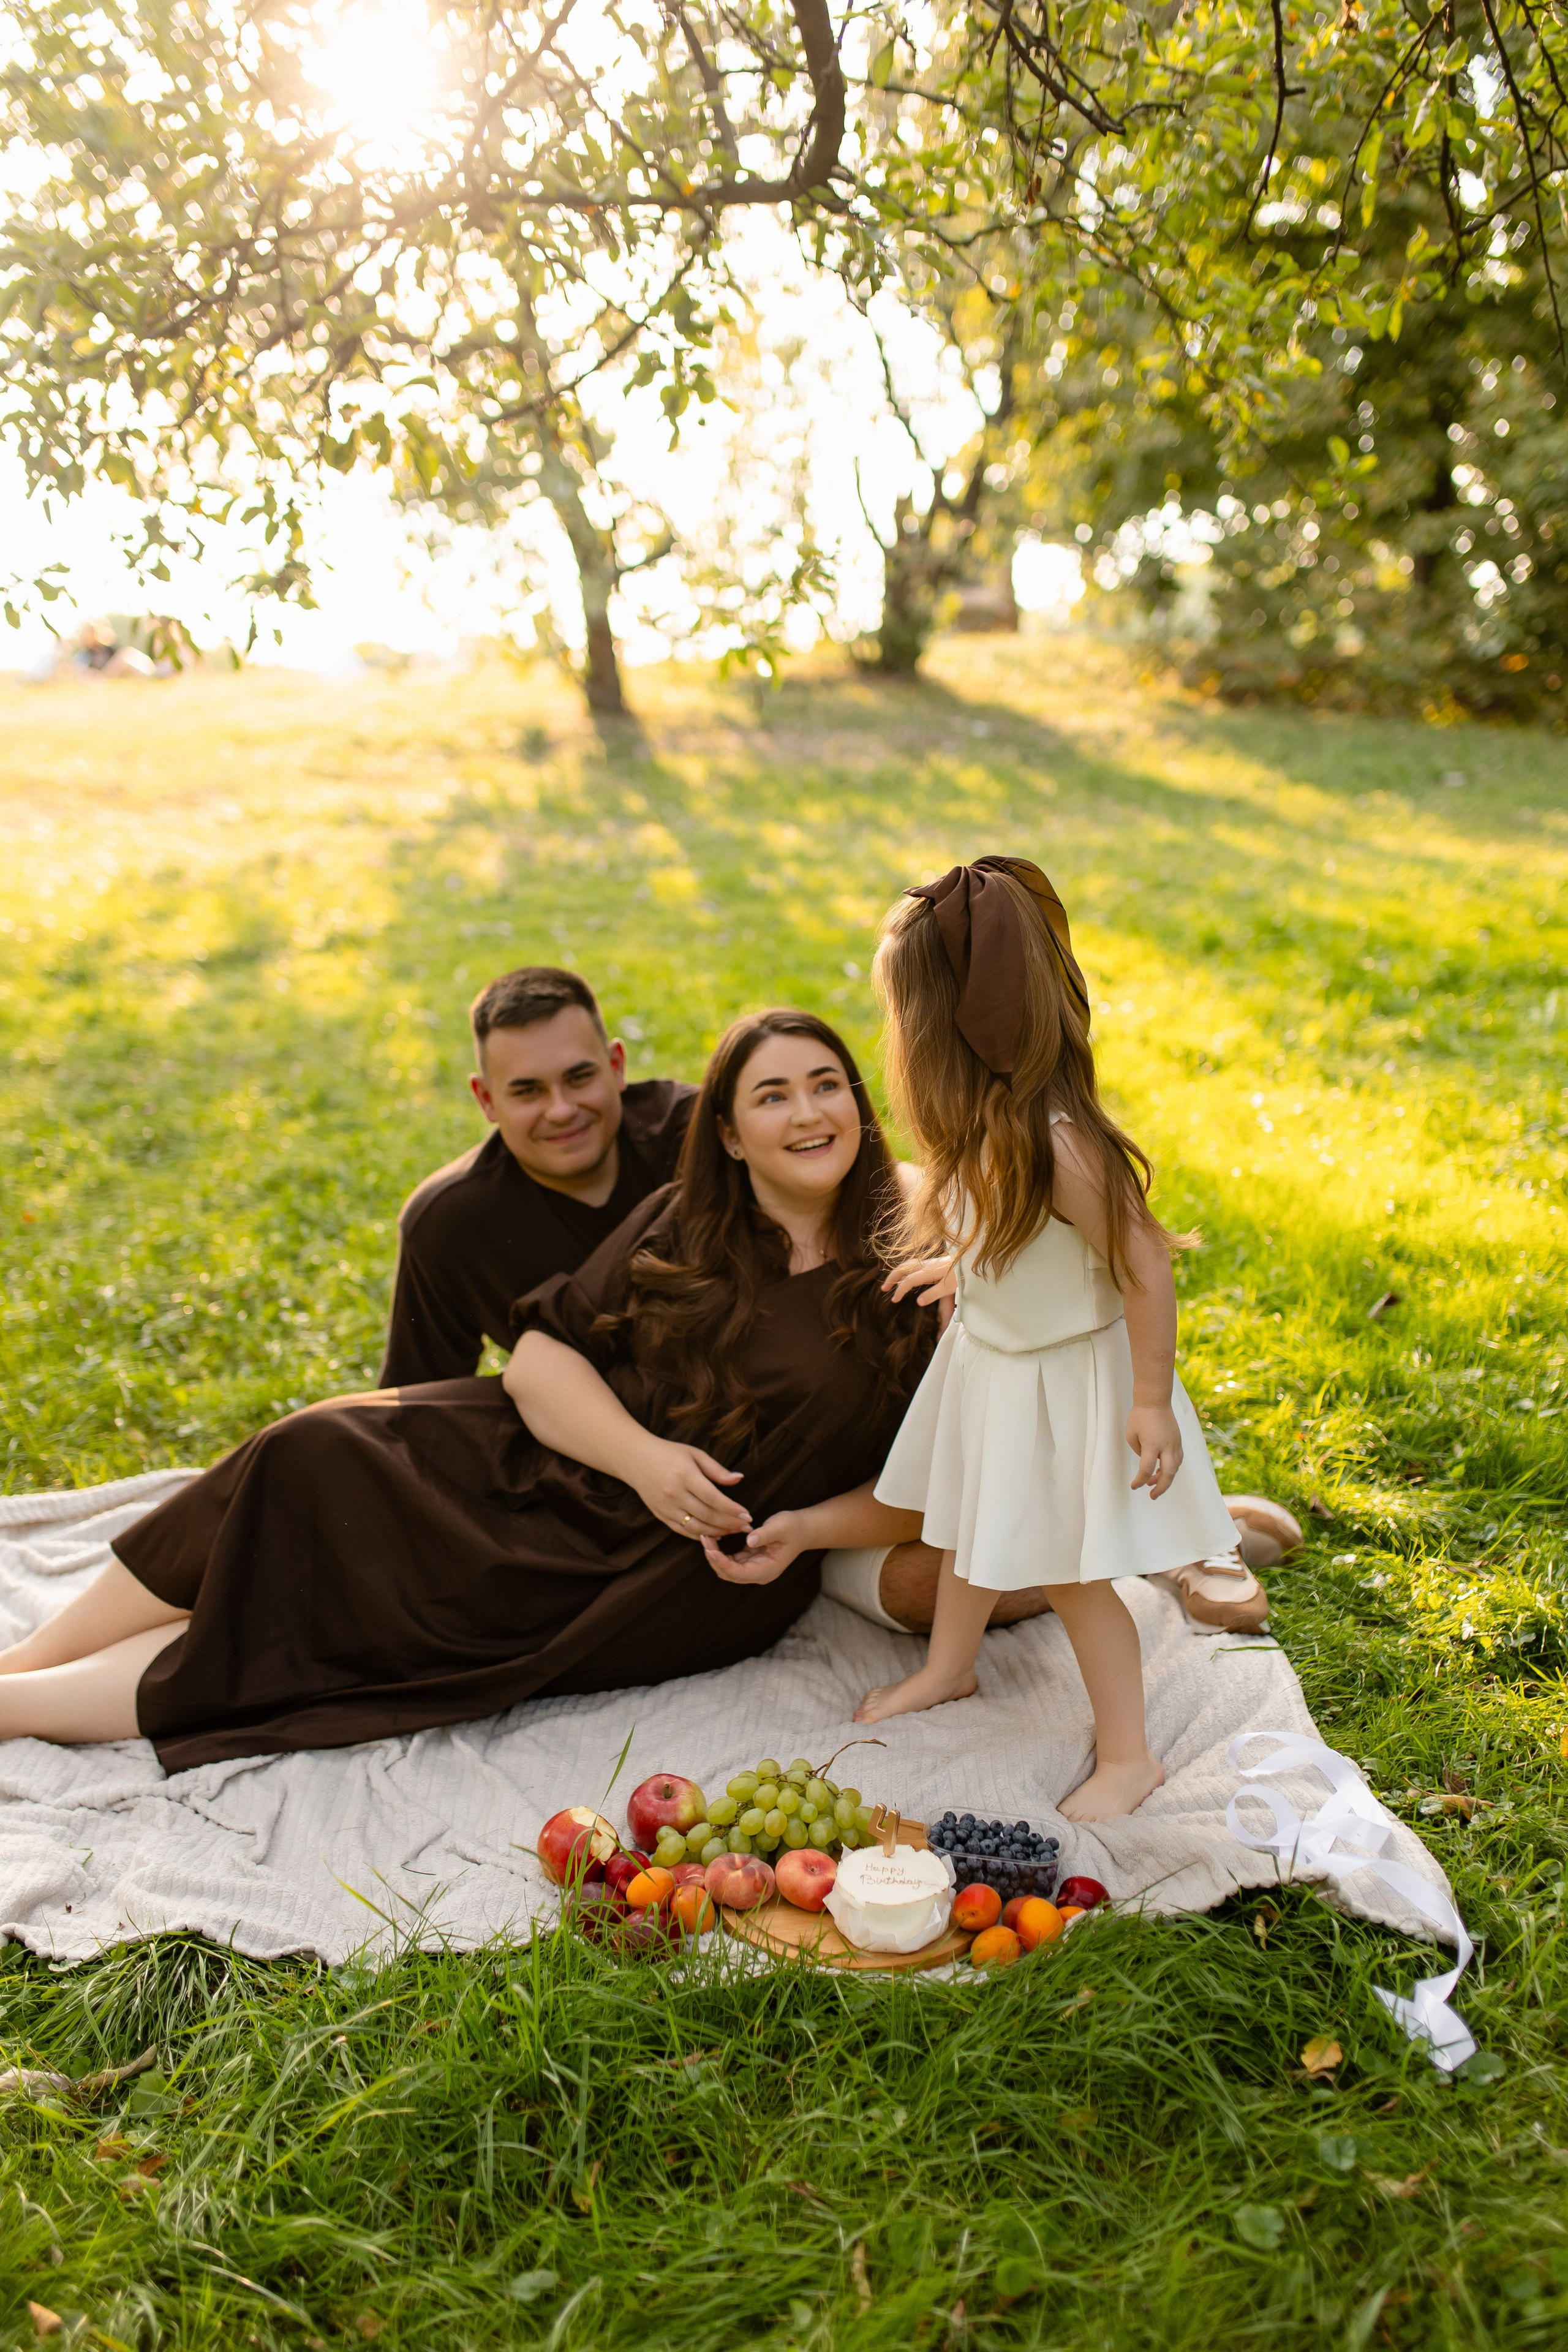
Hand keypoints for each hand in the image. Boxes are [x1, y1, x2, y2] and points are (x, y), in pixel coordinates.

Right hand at [633, 1439, 748, 1539]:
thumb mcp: (695, 1454)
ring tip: (734, 1532)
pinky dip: (700, 1536)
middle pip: (706, 1515)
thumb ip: (717, 1469)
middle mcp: (674, 1493)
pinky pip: (683, 1531)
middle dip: (729, 1524)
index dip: (732, 1509)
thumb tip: (739, 1478)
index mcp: (685, 1475)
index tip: (747, 1515)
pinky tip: (715, 1535)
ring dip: (717, 1532)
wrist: (636, 1459)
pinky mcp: (660, 1515)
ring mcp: (666, 1507)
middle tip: (746, 1527)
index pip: (713, 1498)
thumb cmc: (669, 1453)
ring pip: (695, 1527)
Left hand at [700, 1510, 805, 1584]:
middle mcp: (758, 1574)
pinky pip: (730, 1561)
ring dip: (714, 1555)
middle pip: (728, 1574)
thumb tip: (750, 1540)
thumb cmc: (793, 1527)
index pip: (738, 1573)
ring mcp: (753, 1569)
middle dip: (714, 1558)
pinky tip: (714, 1538)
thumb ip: (765, 1534)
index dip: (721, 1562)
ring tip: (706, 1537)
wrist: (803, 1529)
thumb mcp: (781, 1527)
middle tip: (704, 1538)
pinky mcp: (749, 1561)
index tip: (709, 1549)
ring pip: (727, 1568)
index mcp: (766, 1571)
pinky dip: (720, 1552)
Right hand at [882, 1255, 955, 1306]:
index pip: (909, 1280)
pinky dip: (904, 1269)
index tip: (894, 1300)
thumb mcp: (949, 1288)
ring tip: (890, 1282)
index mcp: (928, 1271)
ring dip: (897, 1273)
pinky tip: (905, 1274)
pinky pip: (913, 1264)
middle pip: (903, 1269)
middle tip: (884, 1289)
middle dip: (892, 1278)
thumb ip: (933, 1294)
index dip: (900, 1290)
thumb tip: (918, 1302)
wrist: (971, 1262)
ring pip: (907, 1265)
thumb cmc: (962, 1275)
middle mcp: (926, 1265)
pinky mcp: (933, 1263)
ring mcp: (929, 1263)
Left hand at [1126, 1404, 1182, 1499]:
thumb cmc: (1140, 1416)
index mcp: (1152, 1444)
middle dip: (1161, 1488)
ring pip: (1175, 1468)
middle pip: (1168, 1474)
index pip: (1146, 1469)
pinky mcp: (1178, 1442)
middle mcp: (1166, 1446)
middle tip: (1152, 1496)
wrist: (1155, 1401)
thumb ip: (1139, 1452)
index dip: (1139, 1480)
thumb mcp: (1131, 1435)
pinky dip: (1170, 1469)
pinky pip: (1177, 1460)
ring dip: (1165, 1478)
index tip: (1134, 1486)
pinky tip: (1162, 1471)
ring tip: (1153, 1483)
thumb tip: (1148, 1462)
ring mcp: (1175, 1444)